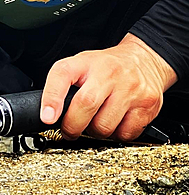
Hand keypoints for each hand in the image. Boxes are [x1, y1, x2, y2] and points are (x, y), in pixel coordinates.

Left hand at [40, 33, 177, 140]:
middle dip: (73, 126)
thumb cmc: (105, 68)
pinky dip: (116, 135)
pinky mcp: (148, 105)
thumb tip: (48, 116)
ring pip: (105, 126)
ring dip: (95, 132)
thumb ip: (61, 87)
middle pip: (86, 105)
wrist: (144, 60)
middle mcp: (109, 73)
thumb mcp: (79, 66)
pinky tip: (115, 121)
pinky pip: (125, 134)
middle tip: (70, 130)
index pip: (62, 74)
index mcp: (85, 62)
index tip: (47, 117)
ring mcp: (131, 88)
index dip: (51, 98)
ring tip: (96, 121)